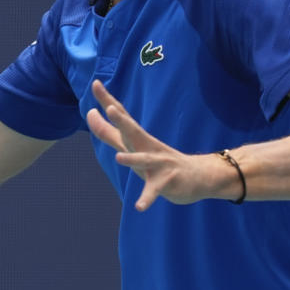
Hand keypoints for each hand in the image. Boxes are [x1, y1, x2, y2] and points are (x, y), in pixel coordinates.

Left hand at [86, 80, 221, 210]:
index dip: (107, 100)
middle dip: (122, 121)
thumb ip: (109, 131)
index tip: (95, 83)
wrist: (197, 176)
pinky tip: (139, 207)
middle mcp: (147, 146)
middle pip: (133, 131)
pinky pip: (154, 190)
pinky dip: (147, 198)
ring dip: (132, 159)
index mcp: (137, 137)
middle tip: (110, 108)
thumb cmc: (157, 159)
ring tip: (118, 158)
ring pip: (144, 160)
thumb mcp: (132, 145)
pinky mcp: (166, 181)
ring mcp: (158, 163)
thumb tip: (91, 114)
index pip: (121, 115)